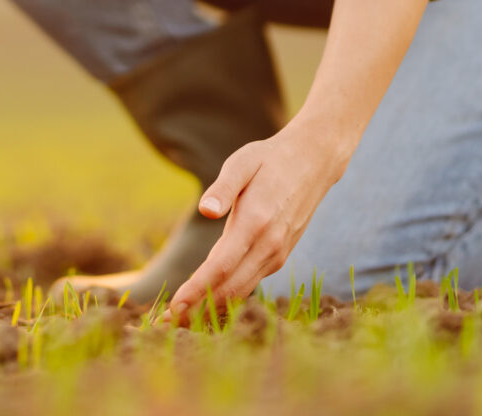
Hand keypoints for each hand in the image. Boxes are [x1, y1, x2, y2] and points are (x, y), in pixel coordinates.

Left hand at [159, 116, 352, 325]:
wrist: (313, 163)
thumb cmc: (269, 160)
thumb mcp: (242, 162)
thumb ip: (223, 188)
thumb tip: (206, 211)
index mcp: (255, 222)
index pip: (220, 267)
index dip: (196, 289)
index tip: (174, 306)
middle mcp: (269, 245)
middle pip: (230, 289)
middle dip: (198, 307)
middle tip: (168, 321)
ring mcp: (277, 253)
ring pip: (242, 291)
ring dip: (212, 307)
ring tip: (182, 318)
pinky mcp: (279, 256)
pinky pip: (251, 283)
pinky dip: (229, 296)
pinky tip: (208, 300)